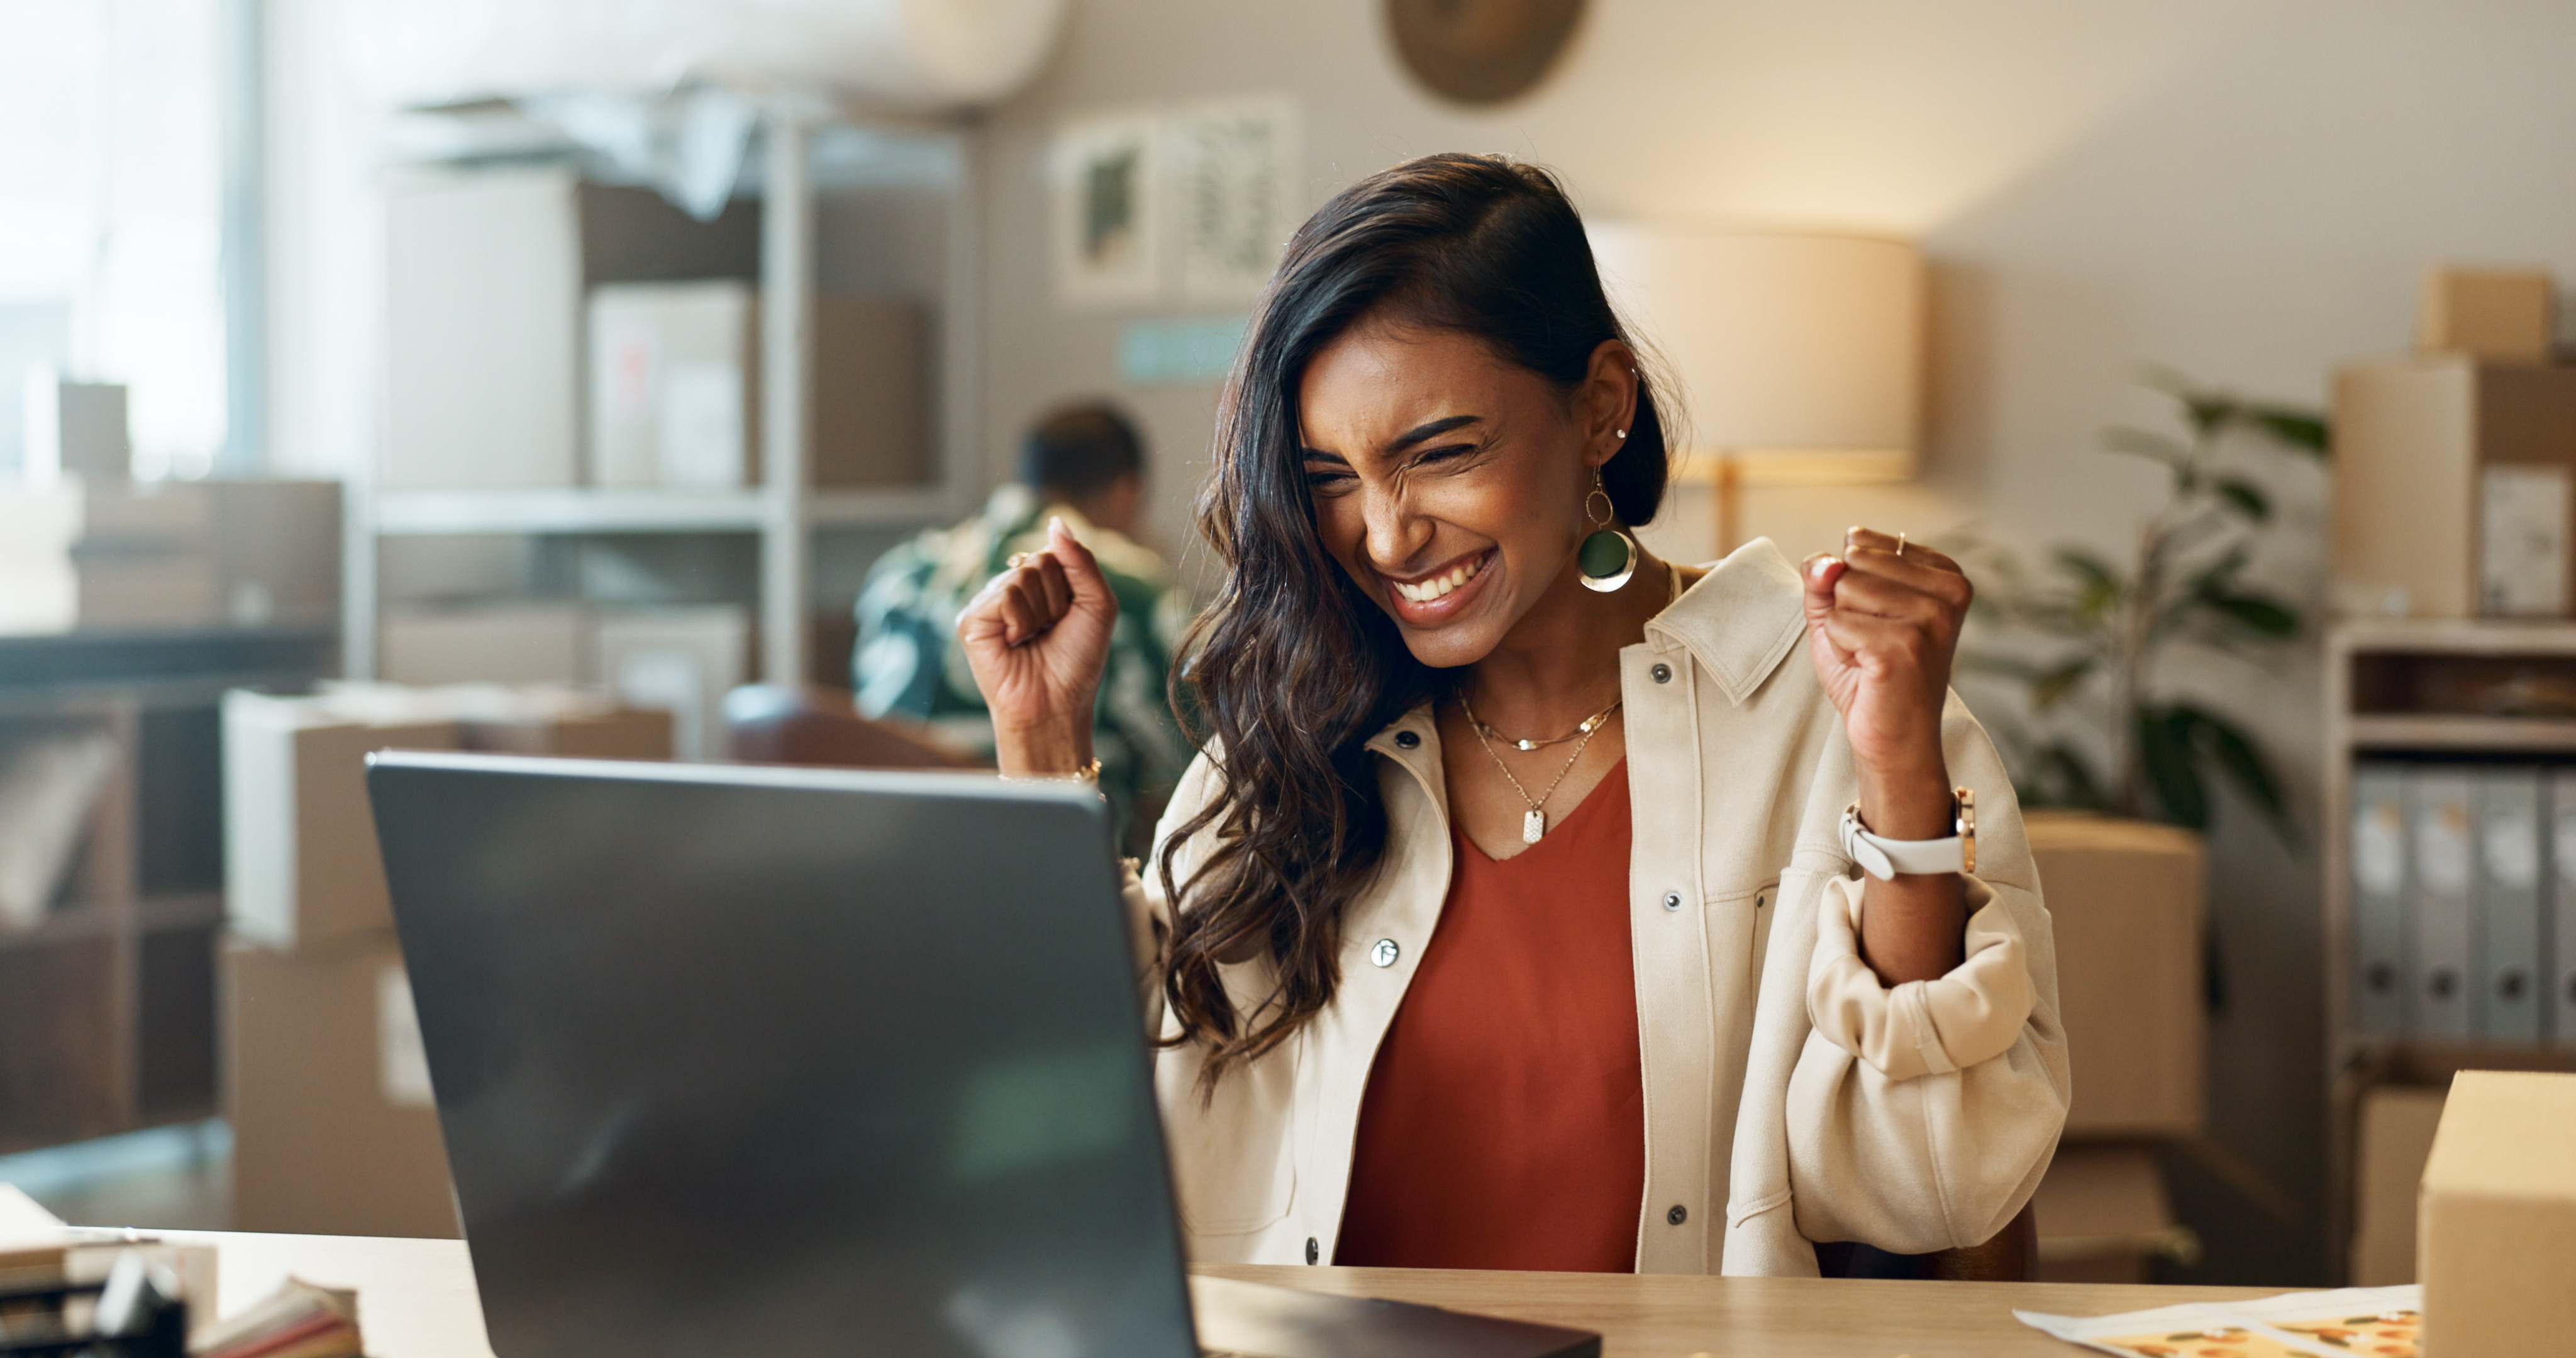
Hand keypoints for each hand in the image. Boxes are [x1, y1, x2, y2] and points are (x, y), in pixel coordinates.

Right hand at [957, 518, 1116, 775]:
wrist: (1058, 702)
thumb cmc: (1078, 660)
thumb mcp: (1097, 604)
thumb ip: (1081, 560)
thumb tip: (1055, 522)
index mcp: (1037, 584)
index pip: (1055, 554)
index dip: (1072, 587)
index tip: (1068, 619)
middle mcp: (1010, 589)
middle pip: (1039, 561)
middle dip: (1057, 600)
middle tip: (1050, 632)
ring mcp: (988, 603)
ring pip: (1022, 576)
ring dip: (1040, 613)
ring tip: (1033, 640)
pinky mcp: (971, 619)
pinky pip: (1004, 594)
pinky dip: (1020, 621)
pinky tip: (1015, 643)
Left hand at [1801, 527, 1971, 839]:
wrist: (1892, 735)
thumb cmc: (1869, 671)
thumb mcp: (1840, 609)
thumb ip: (1824, 574)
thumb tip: (1826, 562)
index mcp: (1944, 572)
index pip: (1859, 544)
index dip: (1849, 587)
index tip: (1878, 621)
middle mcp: (1947, 590)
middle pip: (1851, 565)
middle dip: (1844, 607)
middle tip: (1872, 644)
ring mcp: (1930, 617)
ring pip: (1843, 591)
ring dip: (1842, 631)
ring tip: (1870, 656)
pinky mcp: (1904, 645)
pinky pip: (1837, 624)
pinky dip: (1839, 651)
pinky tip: (1868, 670)